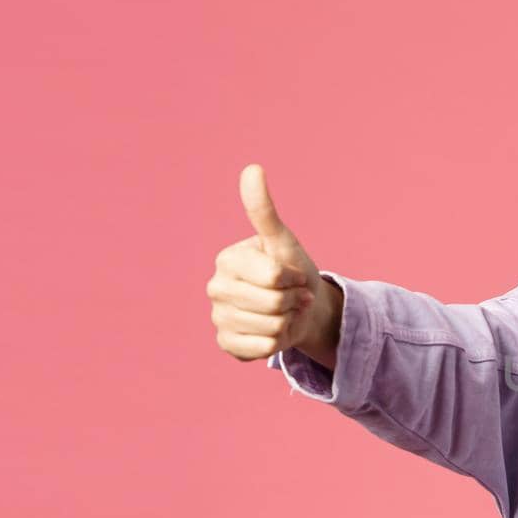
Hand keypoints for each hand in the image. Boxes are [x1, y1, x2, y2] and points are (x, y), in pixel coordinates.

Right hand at [208, 163, 337, 362]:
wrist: (302, 310)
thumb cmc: (293, 272)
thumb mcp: (283, 242)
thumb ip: (264, 210)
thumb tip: (252, 168)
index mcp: (228, 260)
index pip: (274, 275)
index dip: (294, 278)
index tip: (293, 275)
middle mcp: (216, 288)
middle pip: (273, 304)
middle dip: (293, 302)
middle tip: (293, 297)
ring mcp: (218, 317)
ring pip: (270, 327)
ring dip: (287, 323)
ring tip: (284, 313)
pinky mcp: (226, 344)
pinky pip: (260, 349)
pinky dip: (277, 343)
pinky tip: (273, 332)